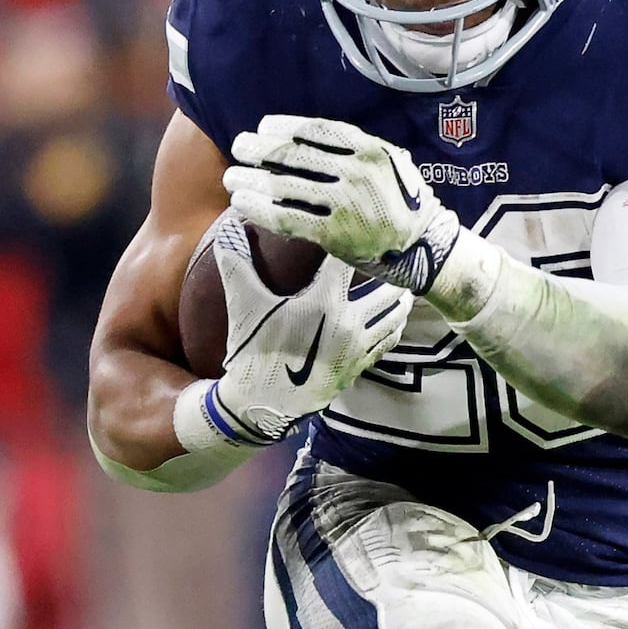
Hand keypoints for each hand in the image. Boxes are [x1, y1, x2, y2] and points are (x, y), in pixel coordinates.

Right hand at [207, 224, 412, 443]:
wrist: (263, 405)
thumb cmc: (254, 352)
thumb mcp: (243, 306)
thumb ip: (238, 263)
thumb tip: (229, 225)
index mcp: (324, 303)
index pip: (348, 259)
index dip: (353, 238)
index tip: (357, 223)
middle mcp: (349, 323)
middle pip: (387, 284)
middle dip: (388, 266)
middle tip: (390, 249)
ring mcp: (359, 347)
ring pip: (395, 312)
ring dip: (398, 293)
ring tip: (398, 277)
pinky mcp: (361, 364)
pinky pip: (390, 337)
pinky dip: (396, 320)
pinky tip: (392, 311)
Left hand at [226, 115, 461, 291]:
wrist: (424, 246)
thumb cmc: (404, 201)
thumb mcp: (391, 163)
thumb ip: (355, 150)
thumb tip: (308, 138)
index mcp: (370, 150)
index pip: (317, 130)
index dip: (285, 127)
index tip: (263, 126)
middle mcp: (356, 173)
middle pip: (295, 156)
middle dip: (259, 150)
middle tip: (238, 146)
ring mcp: (345, 205)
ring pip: (285, 186)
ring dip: (252, 179)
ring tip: (231, 176)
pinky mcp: (334, 235)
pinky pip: (287, 218)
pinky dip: (259, 209)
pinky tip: (241, 202)